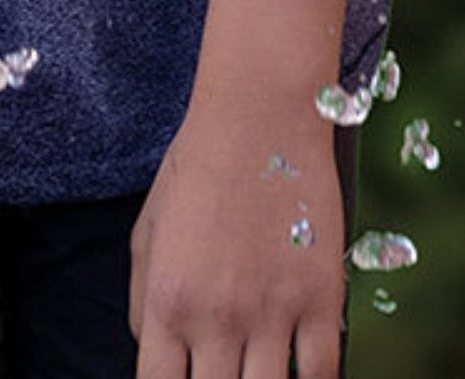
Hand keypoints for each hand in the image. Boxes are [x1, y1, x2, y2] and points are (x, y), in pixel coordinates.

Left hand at [129, 93, 346, 378]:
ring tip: (256, 374)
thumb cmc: (197, 165)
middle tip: (224, 374)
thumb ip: (143, 302)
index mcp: (169, 302)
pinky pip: (321, 376)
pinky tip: (301, 373)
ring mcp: (272, 311)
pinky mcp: (320, 298)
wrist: (258, 112)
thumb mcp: (149, 229)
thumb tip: (152, 356)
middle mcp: (216, 317)